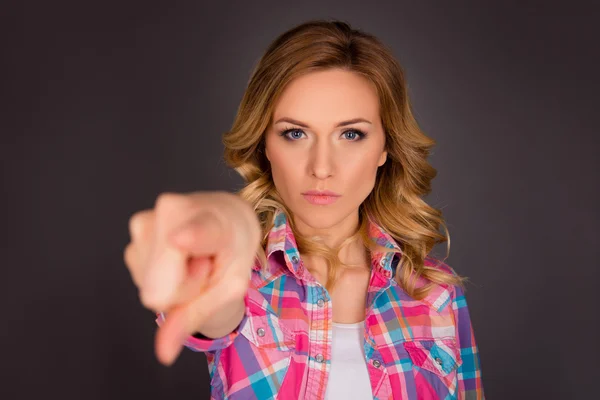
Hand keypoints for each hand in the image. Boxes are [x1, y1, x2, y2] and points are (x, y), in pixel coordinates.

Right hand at [124, 191, 260, 364]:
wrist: (226, 218)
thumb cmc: (232, 249)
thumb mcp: (230, 286)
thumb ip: (197, 314)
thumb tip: (163, 354)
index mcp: (213, 220)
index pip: (196, 231)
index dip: (188, 239)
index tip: (179, 238)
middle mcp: (173, 210)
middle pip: (161, 288)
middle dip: (182, 290)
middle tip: (202, 267)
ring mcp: (147, 219)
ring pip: (149, 286)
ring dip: (172, 282)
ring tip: (192, 257)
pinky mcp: (135, 230)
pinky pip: (142, 277)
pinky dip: (161, 274)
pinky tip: (176, 255)